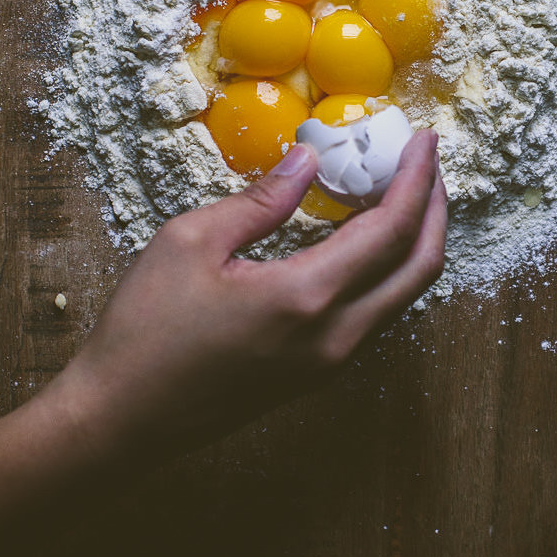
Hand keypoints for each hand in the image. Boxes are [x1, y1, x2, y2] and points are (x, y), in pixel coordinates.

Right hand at [52, 131, 446, 466]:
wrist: (121, 419)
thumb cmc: (145, 330)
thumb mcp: (191, 241)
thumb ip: (262, 200)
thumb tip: (310, 160)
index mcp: (306, 297)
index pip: (392, 228)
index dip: (417, 178)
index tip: (424, 138)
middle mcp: (334, 337)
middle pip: (420, 268)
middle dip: (435, 208)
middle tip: (426, 163)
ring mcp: (330, 364)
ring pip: (404, 297)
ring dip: (415, 242)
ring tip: (402, 194)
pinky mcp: (317, 376)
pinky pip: (376, 316)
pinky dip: (388, 271)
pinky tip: (364, 240)